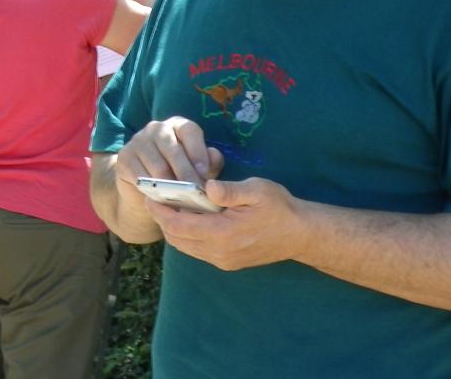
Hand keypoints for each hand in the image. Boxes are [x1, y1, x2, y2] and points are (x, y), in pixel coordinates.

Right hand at [114, 117, 223, 200]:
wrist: (146, 190)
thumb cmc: (178, 176)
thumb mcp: (197, 169)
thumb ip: (209, 162)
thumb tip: (214, 156)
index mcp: (178, 125)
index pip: (189, 130)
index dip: (198, 152)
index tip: (204, 174)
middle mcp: (157, 128)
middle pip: (173, 150)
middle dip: (187, 174)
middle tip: (196, 194)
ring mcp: (138, 141)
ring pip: (158, 166)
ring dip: (171, 186)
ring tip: (182, 201)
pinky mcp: (125, 157)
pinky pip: (141, 177)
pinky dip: (153, 191)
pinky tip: (162, 200)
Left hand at [144, 176, 310, 271]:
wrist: (300, 234)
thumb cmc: (279, 207)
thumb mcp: (257, 190)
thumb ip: (231, 190)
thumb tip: (208, 187)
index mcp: (223, 233)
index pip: (179, 226)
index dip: (160, 212)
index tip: (150, 196)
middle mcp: (219, 252)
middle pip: (177, 239)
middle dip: (162, 219)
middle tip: (155, 198)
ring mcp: (223, 260)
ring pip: (185, 247)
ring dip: (173, 229)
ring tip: (169, 206)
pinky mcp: (227, 262)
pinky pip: (197, 251)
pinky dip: (186, 235)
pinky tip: (189, 218)